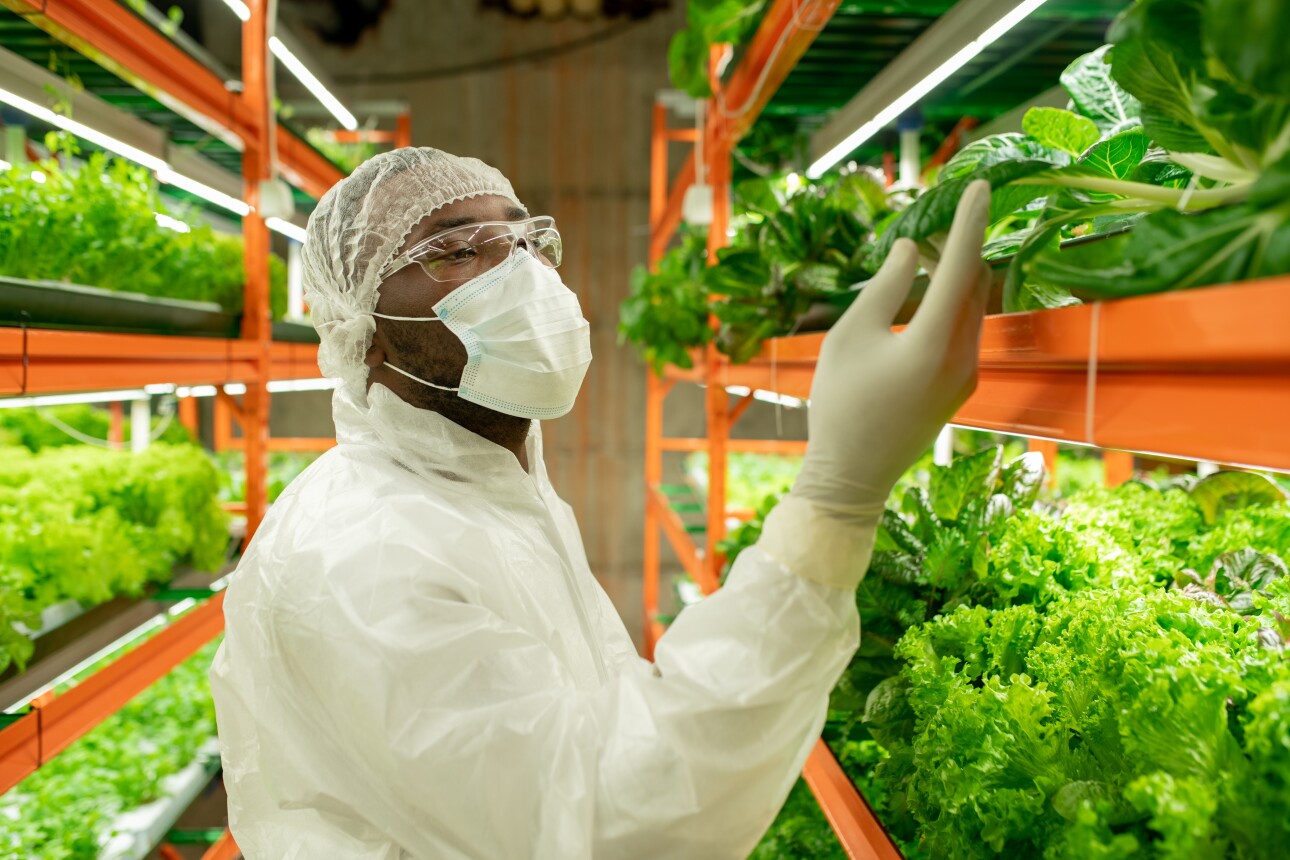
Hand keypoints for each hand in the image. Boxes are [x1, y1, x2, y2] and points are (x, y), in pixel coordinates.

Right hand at [791, 179, 992, 521]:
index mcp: (932, 344)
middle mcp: (962, 358)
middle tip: (934, 215)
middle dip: (961, 244)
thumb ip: (884, 287)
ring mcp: (967, 375)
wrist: (853, 477)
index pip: (962, 267)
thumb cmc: (839, 405)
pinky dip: (953, 301)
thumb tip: (910, 249)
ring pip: (974, 306)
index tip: (980, 184)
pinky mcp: (961, 387)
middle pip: (976, 283)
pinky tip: (927, 292)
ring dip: (957, 273)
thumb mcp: (849, 337)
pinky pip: (966, 329)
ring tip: (925, 249)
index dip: (970, 222)